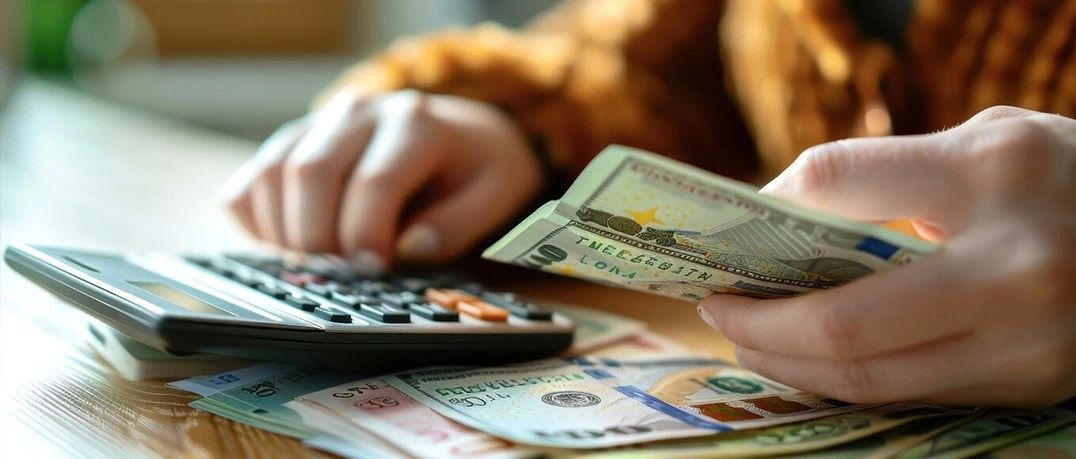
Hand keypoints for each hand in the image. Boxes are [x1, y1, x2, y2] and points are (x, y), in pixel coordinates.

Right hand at [220, 90, 542, 273]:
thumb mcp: (495, 194)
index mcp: (415, 122)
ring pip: (271, 175)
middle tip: (342, 276)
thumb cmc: (473, 169)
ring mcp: (316, 123)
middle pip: (311, 172)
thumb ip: (457, 225)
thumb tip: (405, 248)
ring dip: (286, 234)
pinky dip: (258, 227)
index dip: (366, 234)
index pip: (374, 180)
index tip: (374, 270)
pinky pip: (247, 186)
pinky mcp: (287, 143)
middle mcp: (359, 111)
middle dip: (319, 238)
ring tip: (321, 266)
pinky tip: (295, 248)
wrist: (458, 132)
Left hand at [698, 106, 1075, 406]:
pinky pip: (911, 394)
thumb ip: (893, 173)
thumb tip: (781, 216)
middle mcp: (1016, 268)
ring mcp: (1029, 343)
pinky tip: (812, 362)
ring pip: (871, 379)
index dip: (766, 208)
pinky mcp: (1031, 386)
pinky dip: (848, 380)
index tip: (728, 228)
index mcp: (996, 174)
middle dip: (760, 325)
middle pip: (843, 322)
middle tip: (716, 310)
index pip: (836, 182)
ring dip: (791, 365)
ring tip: (751, 341)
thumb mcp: (991, 141)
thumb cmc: (1068, 176)